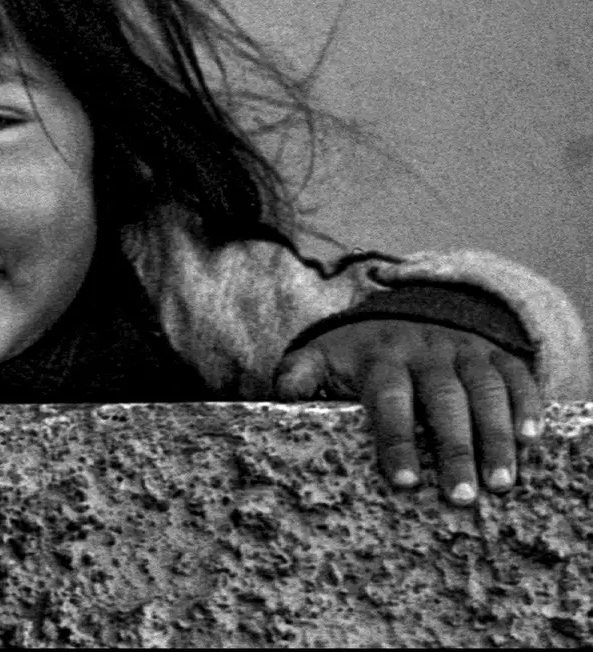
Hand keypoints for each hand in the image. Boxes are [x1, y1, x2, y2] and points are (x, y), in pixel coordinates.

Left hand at [275, 321, 542, 505]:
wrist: (403, 310)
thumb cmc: (357, 354)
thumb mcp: (321, 356)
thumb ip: (297, 376)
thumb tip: (278, 398)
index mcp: (378, 357)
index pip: (388, 397)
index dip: (396, 438)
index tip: (405, 481)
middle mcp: (422, 350)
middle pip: (441, 398)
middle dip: (452, 447)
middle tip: (460, 497)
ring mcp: (461, 349)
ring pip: (483, 389)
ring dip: (494, 435)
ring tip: (500, 483)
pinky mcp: (493, 351)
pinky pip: (516, 374)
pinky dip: (526, 404)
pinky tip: (531, 438)